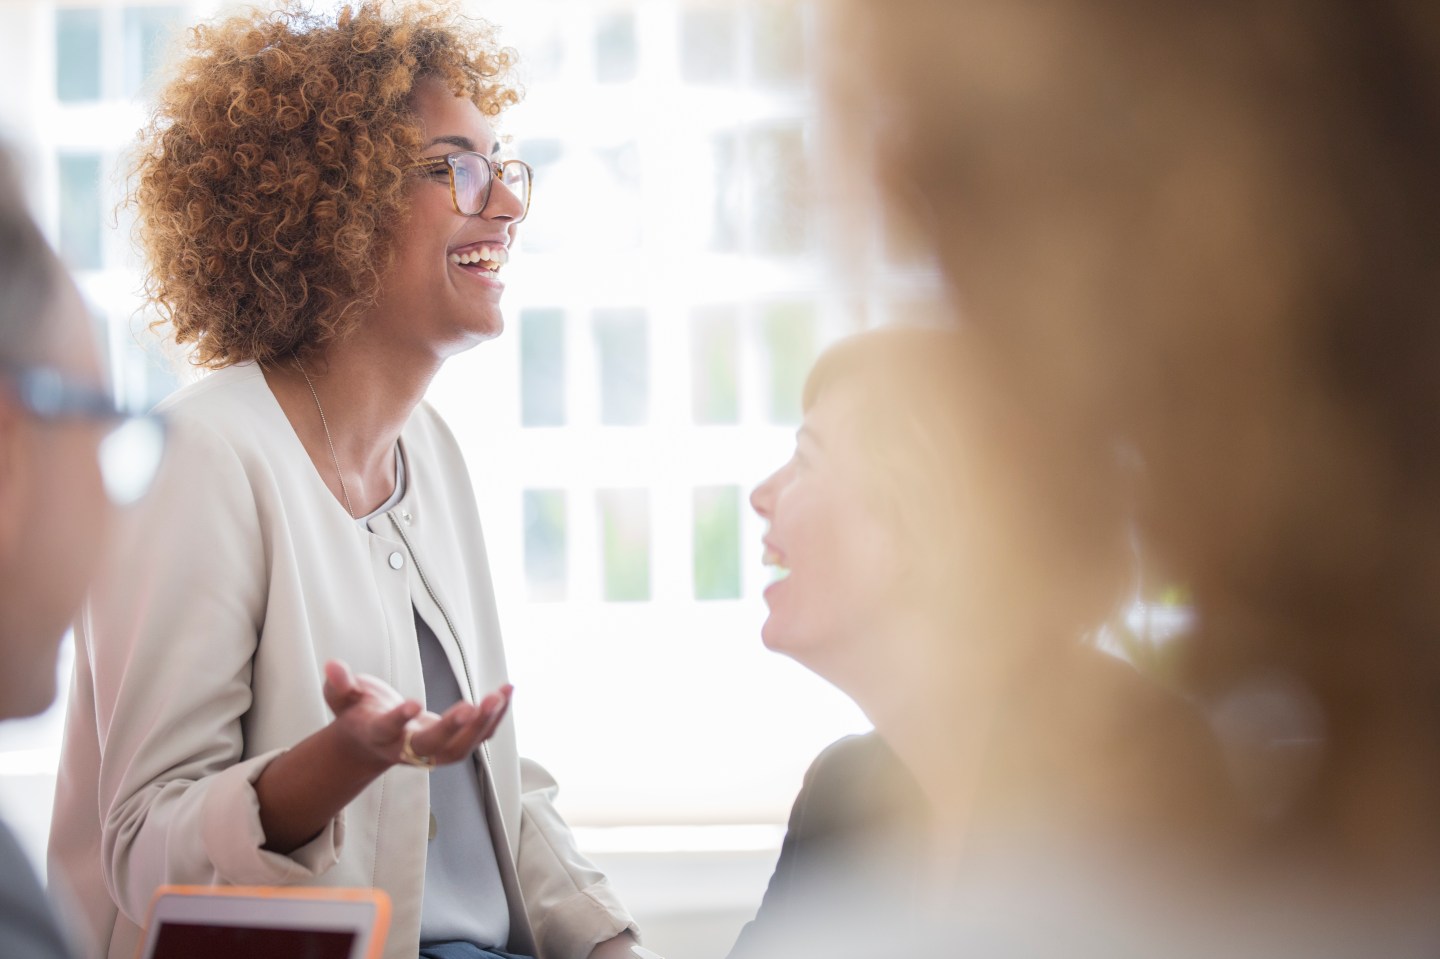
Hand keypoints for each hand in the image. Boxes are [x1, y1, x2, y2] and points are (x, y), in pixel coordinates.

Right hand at [322, 659, 511, 770]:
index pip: (388, 730)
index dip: (399, 719)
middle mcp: (407, 749)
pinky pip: (478, 737)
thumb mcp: (341, 696)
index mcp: (378, 734)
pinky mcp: (451, 744)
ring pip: (461, 748)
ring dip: (483, 724)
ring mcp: (432, 751)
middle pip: (432, 747)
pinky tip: (506, 692)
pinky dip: (495, 717)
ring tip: (500, 694)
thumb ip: (339, 683)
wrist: (370, 742)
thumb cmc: (357, 712)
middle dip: (452, 728)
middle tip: (472, 705)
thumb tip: (333, 665)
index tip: (414, 703)